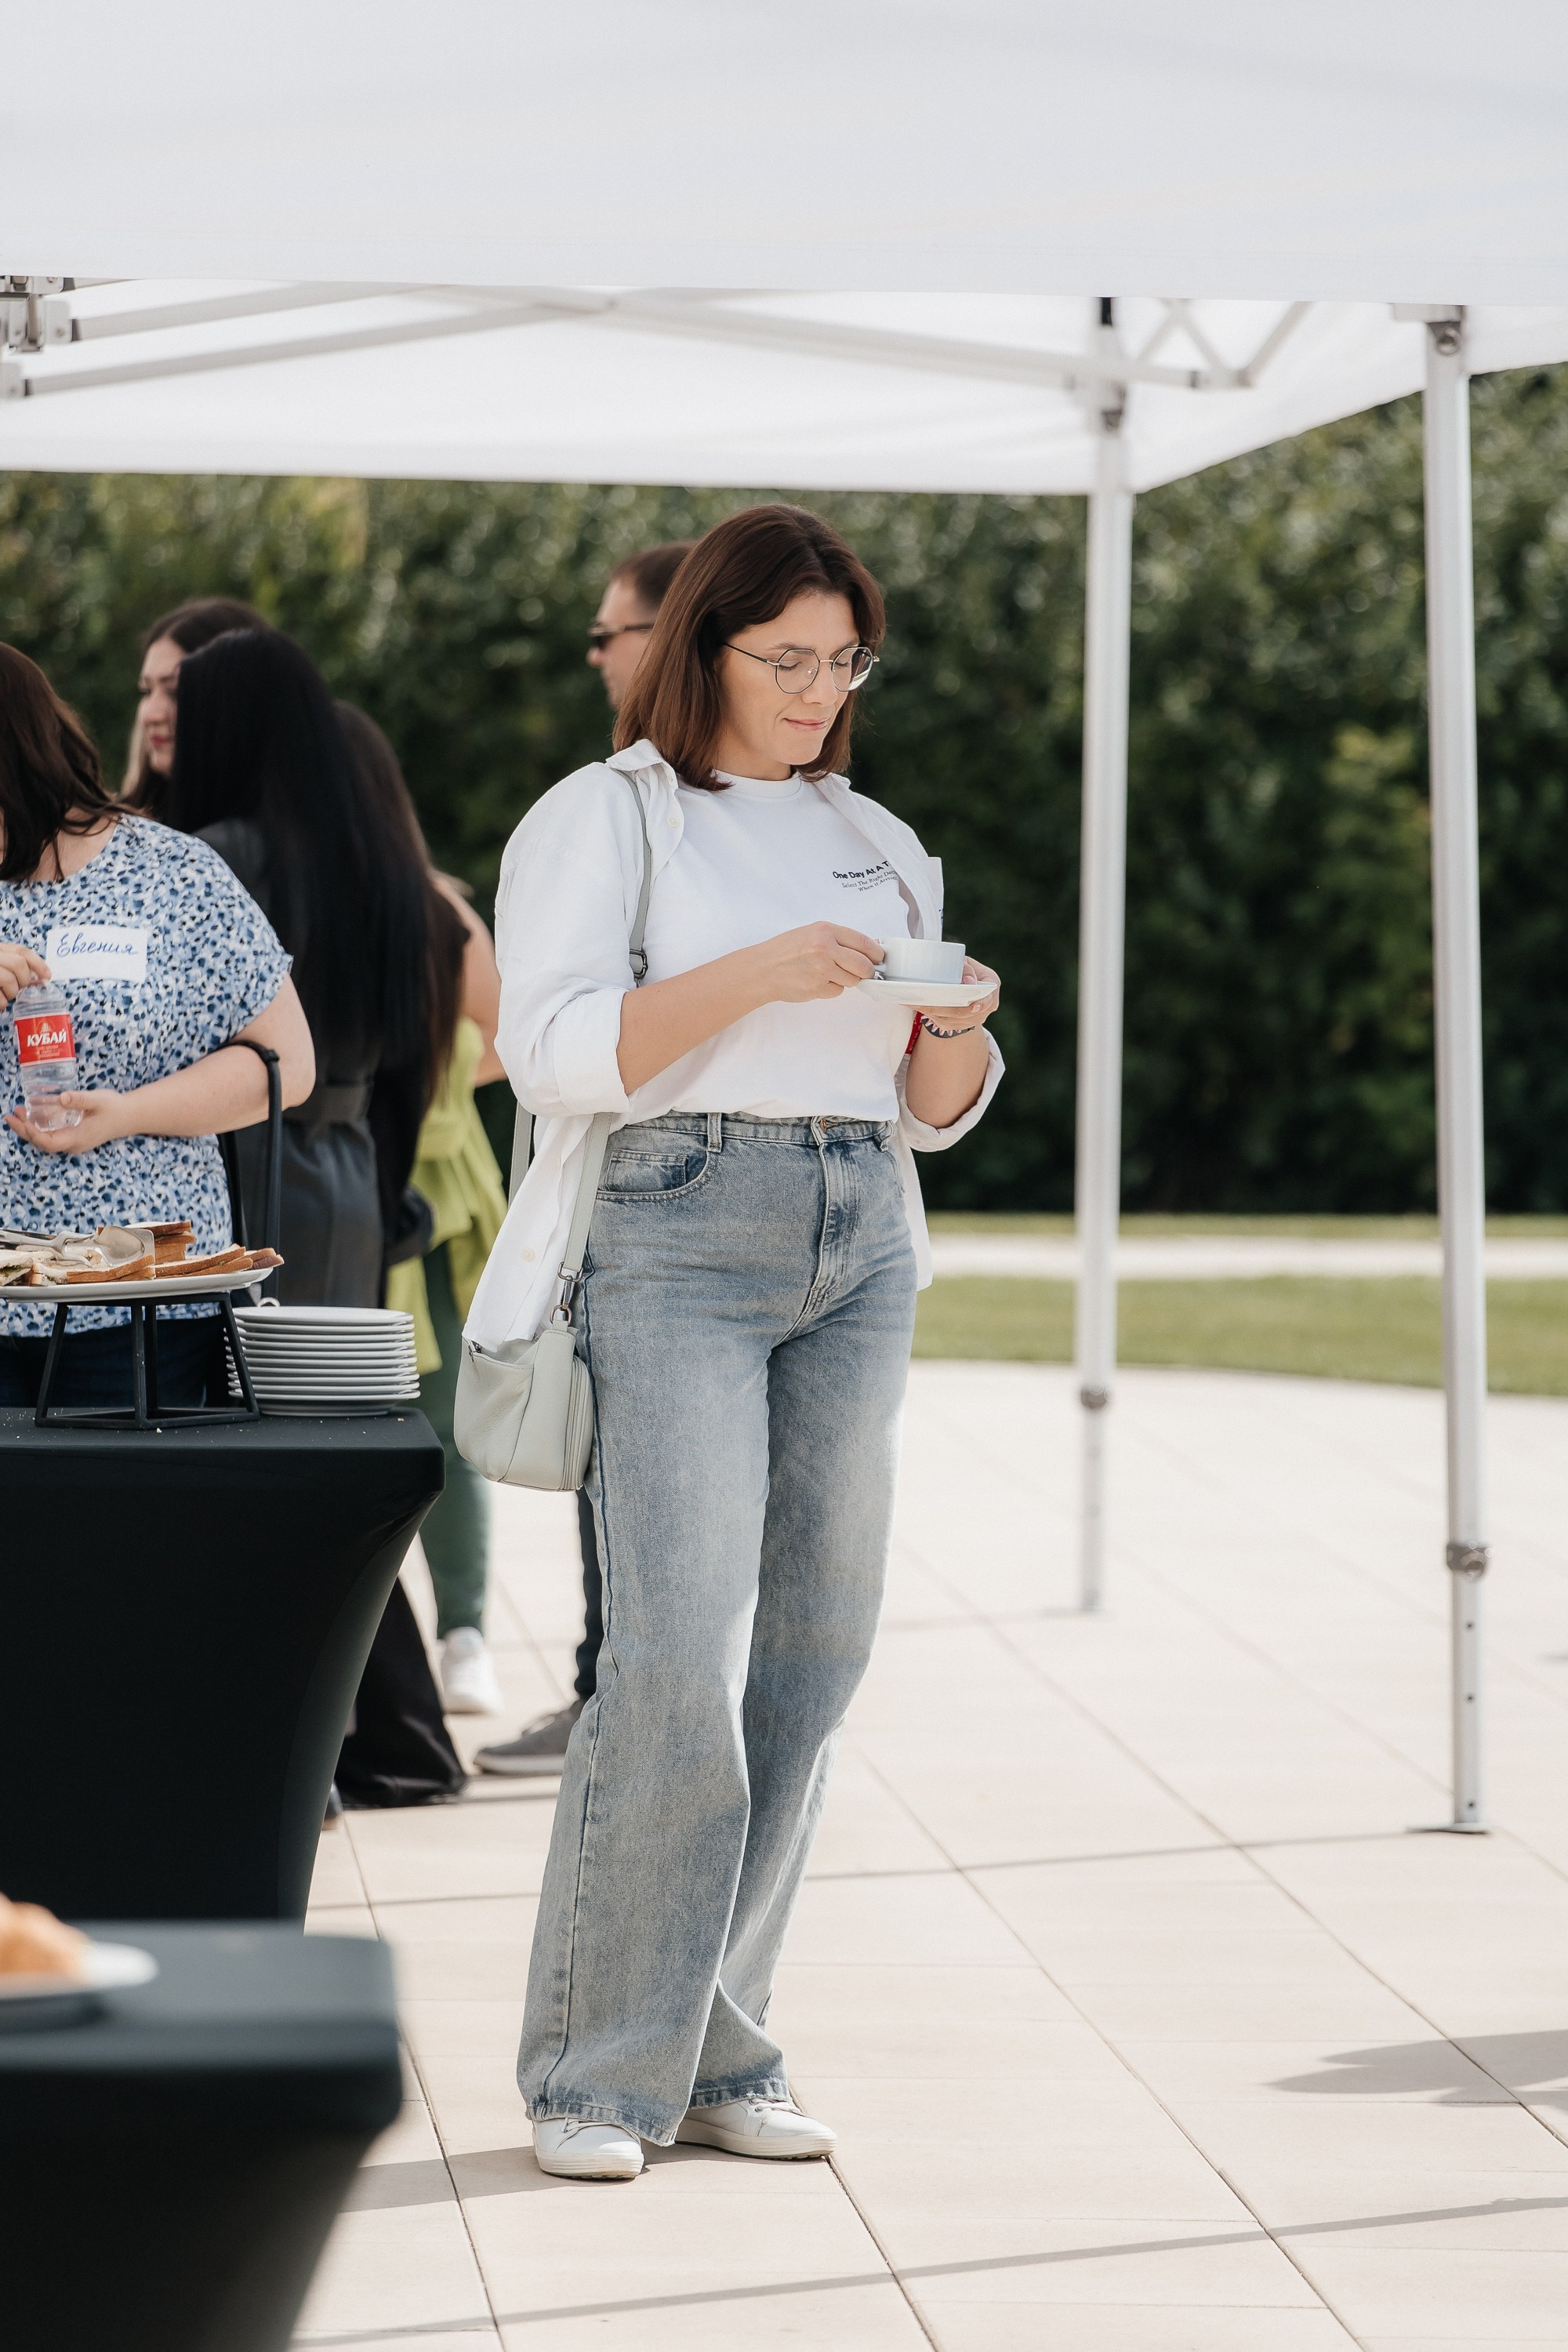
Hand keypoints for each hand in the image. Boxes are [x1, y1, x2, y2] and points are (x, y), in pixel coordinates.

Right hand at [0, 943, 48, 1004]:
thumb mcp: (0, 964)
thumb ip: (14, 965)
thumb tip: (39, 977)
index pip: (21, 950)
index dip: (38, 963)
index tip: (47, 976)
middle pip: (18, 964)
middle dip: (23, 980)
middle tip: (18, 988)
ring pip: (9, 980)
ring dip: (11, 993)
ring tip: (3, 995)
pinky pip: (0, 998)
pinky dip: (1, 1004)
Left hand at [5, 1090, 129, 1153]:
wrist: (130, 1116)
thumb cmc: (115, 1108)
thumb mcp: (98, 1100)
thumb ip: (79, 1099)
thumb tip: (61, 1097)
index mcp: (78, 1138)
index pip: (48, 1142)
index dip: (31, 1133)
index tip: (20, 1119)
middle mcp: (74, 1144)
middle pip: (43, 1143)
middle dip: (24, 1129)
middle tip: (11, 1114)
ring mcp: (74, 1142)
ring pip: (46, 1140)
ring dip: (30, 1128)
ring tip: (18, 1112)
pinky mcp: (75, 1137)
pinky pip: (53, 1136)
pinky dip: (40, 1127)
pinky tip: (34, 1115)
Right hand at [746, 923, 884, 1004]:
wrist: (763, 968)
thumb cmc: (786, 950)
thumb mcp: (813, 933)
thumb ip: (838, 939)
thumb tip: (868, 948)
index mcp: (826, 931)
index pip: (864, 942)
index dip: (876, 953)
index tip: (879, 958)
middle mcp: (825, 948)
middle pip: (863, 965)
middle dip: (867, 971)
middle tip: (863, 972)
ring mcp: (821, 969)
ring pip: (852, 980)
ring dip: (846, 979)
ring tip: (828, 973)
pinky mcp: (817, 988)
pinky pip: (837, 991)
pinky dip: (832, 988)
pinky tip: (817, 981)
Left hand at [913, 957, 999, 1033]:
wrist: (962, 984)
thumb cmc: (963, 969)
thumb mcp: (966, 963)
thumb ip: (967, 968)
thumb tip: (968, 982)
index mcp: (991, 988)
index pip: (989, 999)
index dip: (981, 1004)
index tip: (972, 1006)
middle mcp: (984, 1008)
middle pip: (963, 1013)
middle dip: (941, 1007)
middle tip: (921, 1001)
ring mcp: (972, 1019)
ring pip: (950, 1019)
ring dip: (931, 1011)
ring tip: (912, 1001)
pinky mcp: (958, 1025)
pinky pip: (942, 1022)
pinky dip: (929, 1014)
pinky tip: (915, 1005)